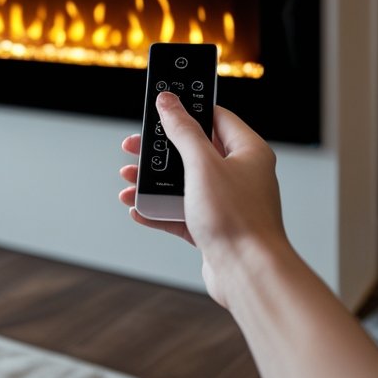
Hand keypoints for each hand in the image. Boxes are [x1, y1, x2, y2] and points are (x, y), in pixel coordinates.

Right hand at [118, 92, 289, 307]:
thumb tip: (169, 101)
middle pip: (192, 150)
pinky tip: (138, 209)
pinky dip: (158, 209)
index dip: (187, 109)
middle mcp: (240, 174)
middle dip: (159, 151)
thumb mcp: (202, 164)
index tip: (160, 105)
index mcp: (248, 152)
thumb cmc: (237, 219)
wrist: (249, 275)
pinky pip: (180, 211)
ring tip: (129, 181)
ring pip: (182, 182)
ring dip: (152, 182)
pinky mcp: (214, 228)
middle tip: (134, 147)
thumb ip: (183, 130)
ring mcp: (226, 202)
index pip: (215, 117)